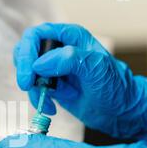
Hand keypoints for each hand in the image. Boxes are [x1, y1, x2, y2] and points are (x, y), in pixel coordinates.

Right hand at [13, 23, 146, 145]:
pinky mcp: (52, 87)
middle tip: (28, 86)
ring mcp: (54, 69)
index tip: (28, 75)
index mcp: (70, 37)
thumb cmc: (116, 87)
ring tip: (49, 102)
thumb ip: (69, 60)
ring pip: (28, 73)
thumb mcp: (96, 69)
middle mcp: (59, 50)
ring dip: (33, 89)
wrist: (122, 112)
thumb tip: (39, 64)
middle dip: (24, 70)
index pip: (37, 35)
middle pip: (26, 52)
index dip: (27, 52)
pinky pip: (34, 90)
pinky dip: (38, 100)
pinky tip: (51, 108)